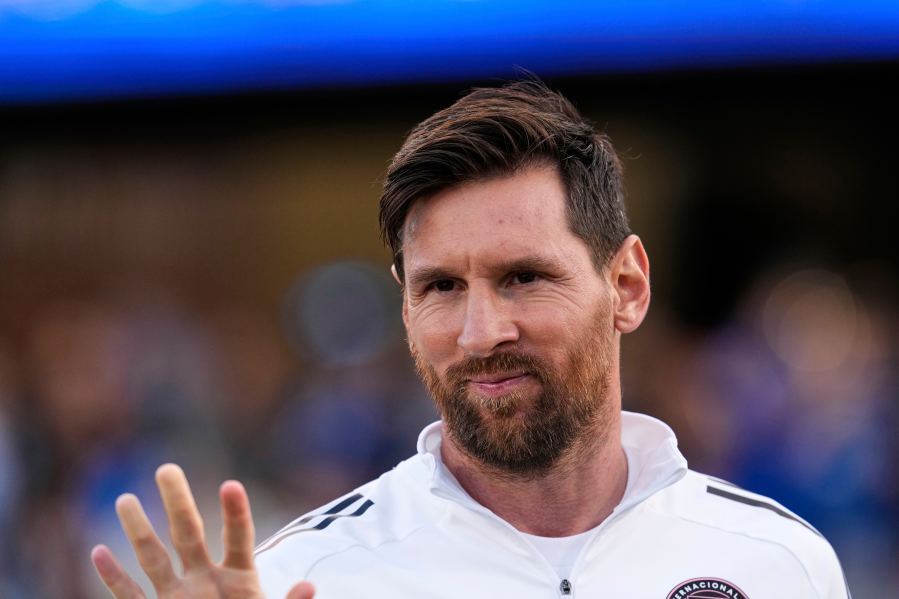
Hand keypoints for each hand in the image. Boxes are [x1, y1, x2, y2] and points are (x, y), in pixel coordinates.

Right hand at [91, 463, 314, 598]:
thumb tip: (309, 586)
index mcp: (241, 579)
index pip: (238, 539)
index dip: (235, 513)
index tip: (230, 484)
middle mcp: (206, 581)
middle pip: (189, 535)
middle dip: (178, 503)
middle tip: (167, 468)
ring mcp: (180, 598)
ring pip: (154, 559)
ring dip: (139, 531)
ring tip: (125, 499)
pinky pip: (131, 597)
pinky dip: (114, 578)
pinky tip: (98, 552)